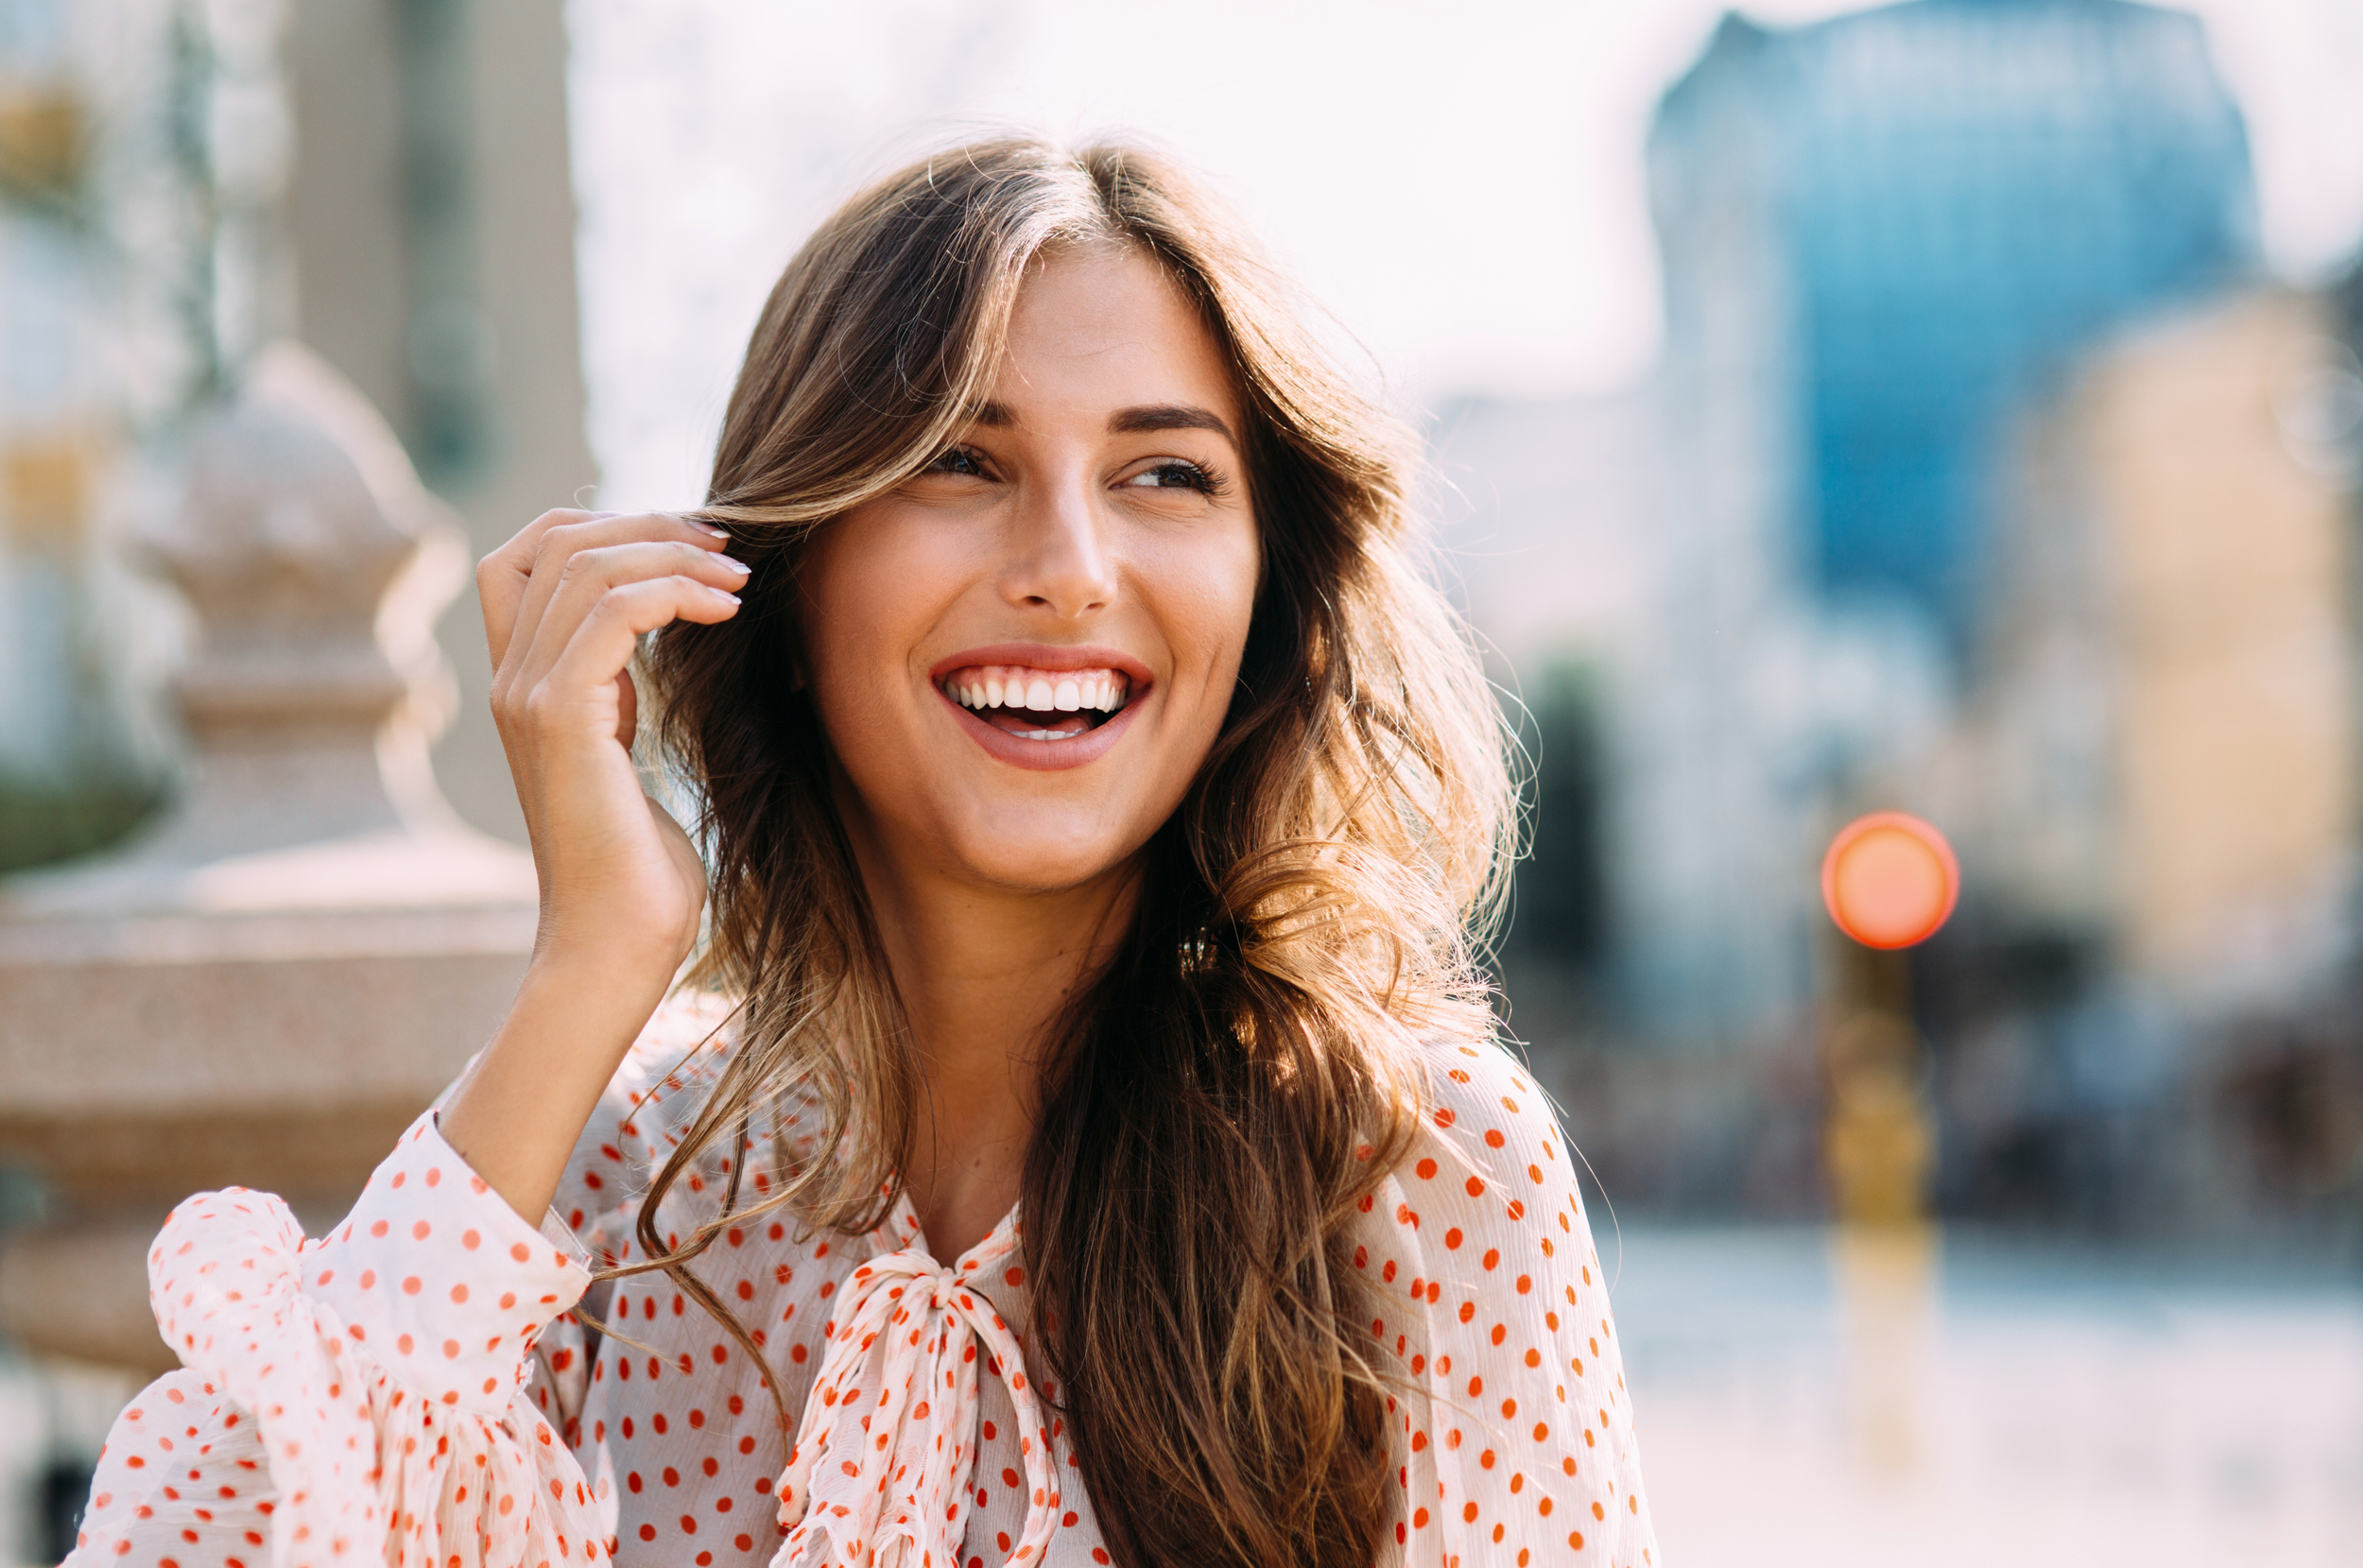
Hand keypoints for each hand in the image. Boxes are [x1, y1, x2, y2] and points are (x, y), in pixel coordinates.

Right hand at [478, 509, 747, 974]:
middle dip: (649, 524)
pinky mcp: (559, 717)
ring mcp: (527, 695)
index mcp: (522, 682)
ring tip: (741, 578)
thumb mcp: (626, 755)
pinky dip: (675, 590)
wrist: (616, 945)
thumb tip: (667, 632)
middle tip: (728, 544)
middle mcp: (511, 679)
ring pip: (586, 563)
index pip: (524, 553)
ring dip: (675, 553)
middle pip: (556, 539)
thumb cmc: (640, 870)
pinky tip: (728, 610)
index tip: (692, 543)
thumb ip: (621, 694)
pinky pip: (613, 610)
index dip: (603, 523)